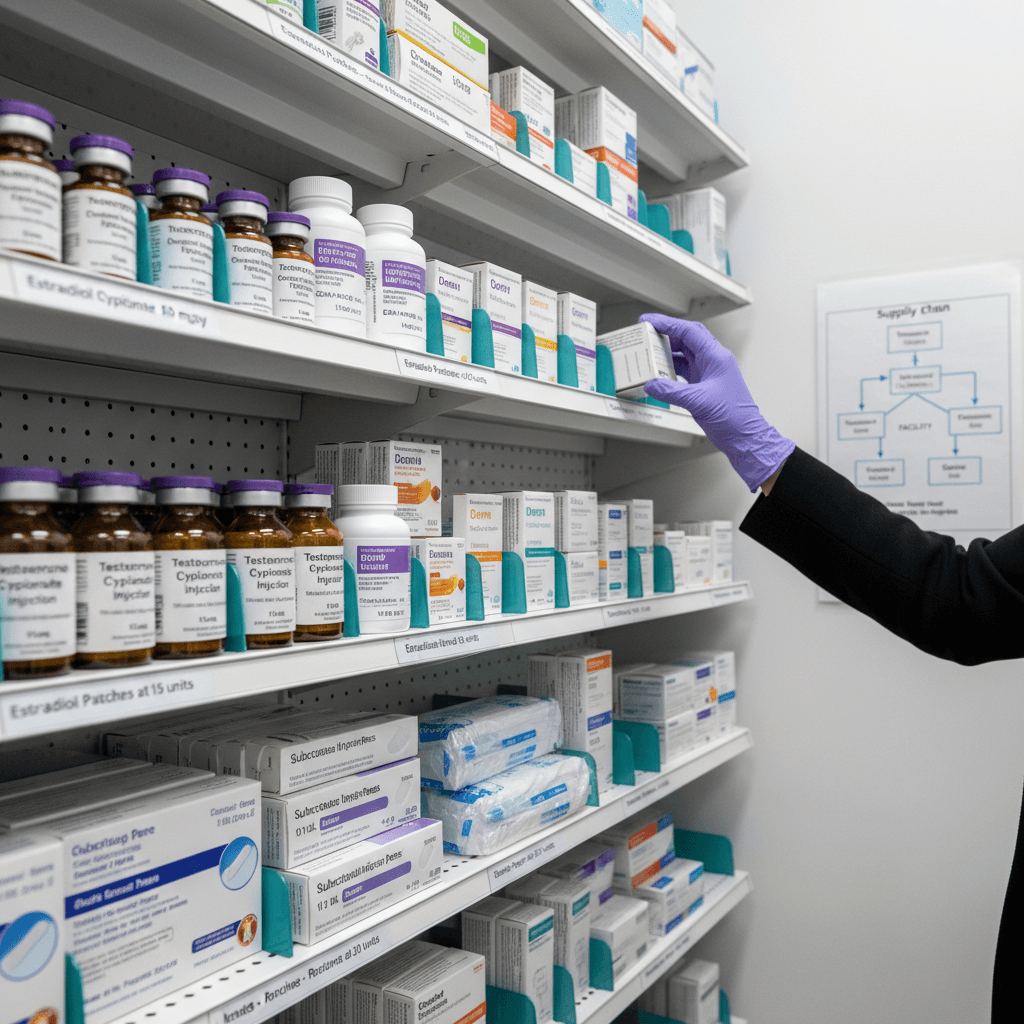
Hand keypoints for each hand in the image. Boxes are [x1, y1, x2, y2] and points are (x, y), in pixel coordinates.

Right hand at [640, 313, 794, 491]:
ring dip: (667, 352)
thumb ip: (671, 391)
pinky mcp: (704, 385)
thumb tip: (652, 384)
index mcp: (716, 357)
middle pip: (686, 338)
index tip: (650, 321)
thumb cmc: (734, 417)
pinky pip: (684, 370)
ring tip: (650, 352)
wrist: (744, 436)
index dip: (668, 323)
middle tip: (647, 332)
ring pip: (685, 354)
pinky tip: (660, 373)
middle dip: (666, 333)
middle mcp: (713, 361)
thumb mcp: (698, 402)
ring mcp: (709, 373)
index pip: (689, 331)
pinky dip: (671, 369)